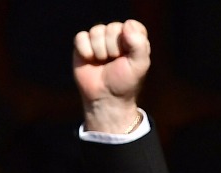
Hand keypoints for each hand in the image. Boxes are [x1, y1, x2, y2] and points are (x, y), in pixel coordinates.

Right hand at [73, 19, 149, 133]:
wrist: (105, 99)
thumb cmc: (125, 82)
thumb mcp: (139, 65)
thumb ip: (139, 44)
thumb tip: (126, 25)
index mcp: (133, 37)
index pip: (130, 25)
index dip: (128, 42)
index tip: (128, 57)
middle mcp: (116, 35)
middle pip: (112, 28)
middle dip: (113, 49)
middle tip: (114, 63)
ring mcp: (98, 39)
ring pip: (96, 31)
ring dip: (100, 51)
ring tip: (103, 63)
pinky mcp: (83, 45)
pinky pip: (81, 37)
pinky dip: (85, 51)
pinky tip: (90, 60)